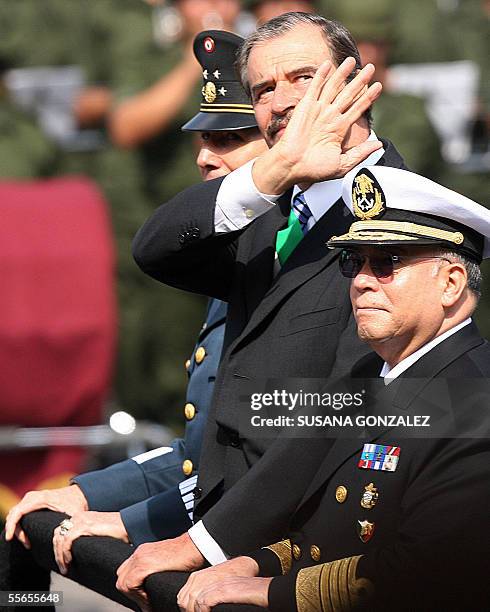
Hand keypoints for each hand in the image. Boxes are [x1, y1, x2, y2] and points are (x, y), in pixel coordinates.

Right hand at [4, 485, 87, 548]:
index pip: (18, 512)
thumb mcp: (73, 514)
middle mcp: (33, 496)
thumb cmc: (76, 504)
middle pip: (14, 515)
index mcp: (40, 498)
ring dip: (18, 529)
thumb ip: (68, 525)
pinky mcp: (32, 502)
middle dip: (16, 531)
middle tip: (27, 544)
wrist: (79, 494)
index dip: (11, 525)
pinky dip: (19, 525)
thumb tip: (64, 539)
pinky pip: (19, 514)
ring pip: (15, 515)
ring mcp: (31, 498)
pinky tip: (27, 536)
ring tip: (28, 542)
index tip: (9, 538)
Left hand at [53, 511, 128, 574]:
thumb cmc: (118, 530)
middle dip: (57, 553)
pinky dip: (64, 553)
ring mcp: (80, 520)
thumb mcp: (98, 531)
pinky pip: (67, 541)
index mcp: (81, 516)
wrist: (129, 524)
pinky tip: (69, 561)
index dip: (58, 546)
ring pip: (59, 539)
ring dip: (59, 556)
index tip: (62, 560)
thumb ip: (87, 535)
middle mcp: (78, 516)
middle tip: (62, 567)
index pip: (61, 530)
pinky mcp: (84, 526)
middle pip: (57, 534)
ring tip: (65, 568)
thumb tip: (78, 550)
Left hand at [116, 532, 204, 607]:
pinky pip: (130, 584)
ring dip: (135, 597)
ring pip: (123, 583)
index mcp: (143, 552)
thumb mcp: (166, 562)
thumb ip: (155, 570)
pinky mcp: (144, 565)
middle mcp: (139, 553)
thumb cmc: (187, 555)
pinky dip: (138, 596)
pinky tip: (150, 600)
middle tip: (145, 603)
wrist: (196, 546)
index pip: (126, 572)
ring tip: (149, 604)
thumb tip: (150, 587)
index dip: (132, 589)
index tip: (144, 598)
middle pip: (121, 578)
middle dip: (131, 594)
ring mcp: (140, 557)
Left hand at [180, 577, 271, 611]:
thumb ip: (203, 588)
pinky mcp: (216, 589)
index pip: (182, 598)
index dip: (187, 609)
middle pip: (183, 602)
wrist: (247, 567)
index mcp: (196, 577)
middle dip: (190, 611)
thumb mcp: (213, 580)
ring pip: (190, 605)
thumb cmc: (233, 576)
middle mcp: (199, 579)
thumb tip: (194, 605)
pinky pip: (202, 605)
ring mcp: (207, 584)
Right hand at [253, 57, 382, 192]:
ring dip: (342, 73)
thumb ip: (360, 153)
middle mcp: (329, 117)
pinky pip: (314, 88)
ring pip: (333, 87)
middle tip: (370, 68)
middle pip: (348, 94)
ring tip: (351, 60)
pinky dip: (320, 75)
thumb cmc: (314, 169)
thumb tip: (379, 145)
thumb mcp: (342, 165)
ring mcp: (318, 111)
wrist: (292, 166)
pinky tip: (327, 64)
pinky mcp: (305, 107)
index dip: (368, 98)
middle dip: (359, 81)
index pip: (357, 109)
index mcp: (338, 130)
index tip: (379, 87)